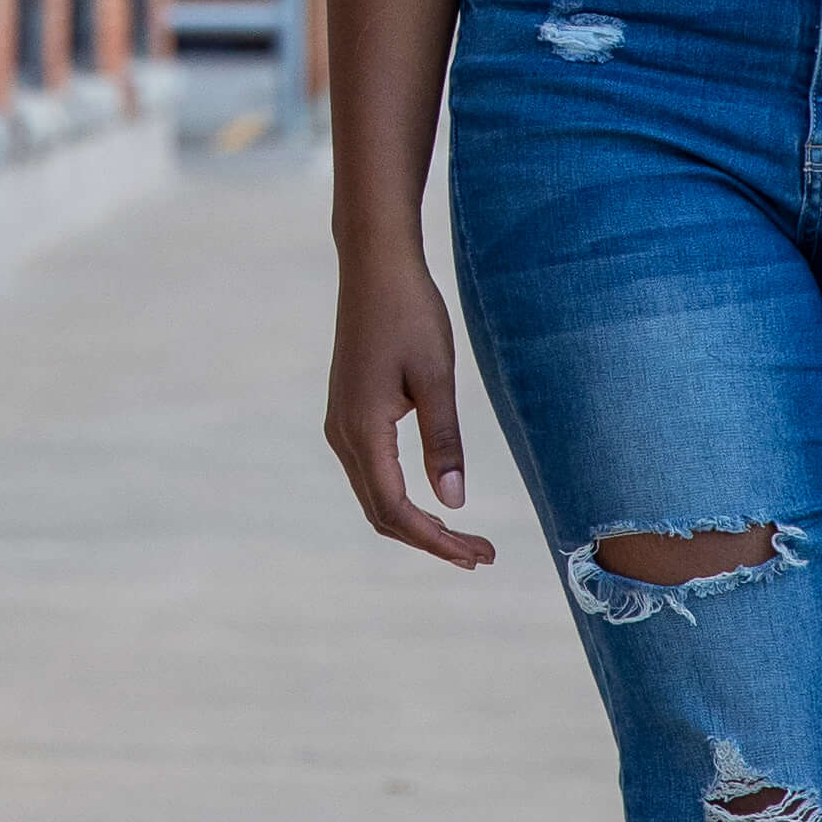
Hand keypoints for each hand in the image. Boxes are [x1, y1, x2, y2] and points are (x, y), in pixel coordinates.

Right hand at [326, 253, 493, 565]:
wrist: (374, 266)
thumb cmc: (410, 314)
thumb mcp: (436, 378)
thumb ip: (444, 442)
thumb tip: (454, 503)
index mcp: (363, 429)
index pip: (395, 508)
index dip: (436, 540)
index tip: (478, 553)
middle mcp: (342, 434)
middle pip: (380, 512)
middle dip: (430, 540)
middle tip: (481, 555)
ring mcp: (341, 424)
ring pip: (373, 496)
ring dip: (416, 522)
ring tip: (464, 538)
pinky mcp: (348, 413)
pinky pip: (370, 473)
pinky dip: (401, 498)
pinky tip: (432, 500)